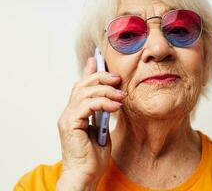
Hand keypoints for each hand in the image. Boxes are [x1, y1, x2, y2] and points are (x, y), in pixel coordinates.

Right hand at [56, 57, 126, 189]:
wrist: (86, 175)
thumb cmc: (93, 156)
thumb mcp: (102, 129)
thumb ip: (102, 113)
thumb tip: (110, 101)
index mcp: (76, 113)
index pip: (81, 86)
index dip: (89, 72)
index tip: (97, 60)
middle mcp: (69, 113)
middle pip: (82, 85)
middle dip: (101, 77)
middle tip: (117, 79)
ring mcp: (68, 118)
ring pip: (84, 92)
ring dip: (106, 90)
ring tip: (121, 96)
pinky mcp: (70, 124)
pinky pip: (87, 105)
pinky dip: (103, 102)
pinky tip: (116, 106)